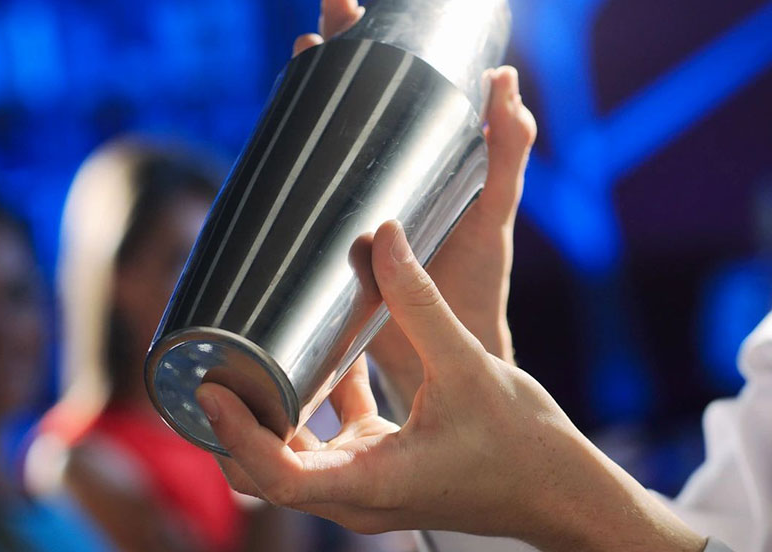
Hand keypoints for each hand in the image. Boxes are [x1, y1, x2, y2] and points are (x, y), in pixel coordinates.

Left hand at [196, 223, 703, 550]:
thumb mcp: (469, 366)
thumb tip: (383, 238)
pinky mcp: (385, 467)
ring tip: (237, 357)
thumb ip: (420, 303)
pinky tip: (315, 352)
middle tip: (206, 365)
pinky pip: (328, 441)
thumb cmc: (523, 446)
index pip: (279, 476)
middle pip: (267, 471)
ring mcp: (370, 486)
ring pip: (292, 458)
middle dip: (230, 424)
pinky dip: (311, 405)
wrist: (563, 491)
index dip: (235, 434)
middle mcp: (360, 496)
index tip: (211, 388)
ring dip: (264, 414)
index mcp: (373, 482)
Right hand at [292, 0, 537, 413]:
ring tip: (303, 55)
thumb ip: (506, 160)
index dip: (369, 52)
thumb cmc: (472, 289)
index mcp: (421, 167)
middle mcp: (381, 182)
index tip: (351, 11)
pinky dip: (278, 167)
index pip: (393, 94)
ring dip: (306, 100)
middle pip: (352, 107)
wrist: (440, 362)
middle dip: (337, 59)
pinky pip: (297, 200)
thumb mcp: (491, 217)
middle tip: (322, 25)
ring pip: (319, 146)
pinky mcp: (323, 247)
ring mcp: (348, 212)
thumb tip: (507, 81)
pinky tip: (265, 146)